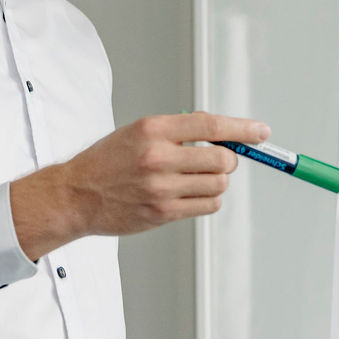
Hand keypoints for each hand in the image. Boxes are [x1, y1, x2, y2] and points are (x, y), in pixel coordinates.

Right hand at [9, 112, 268, 260]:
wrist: (76, 195)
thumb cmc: (108, 161)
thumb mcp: (138, 132)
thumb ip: (178, 131)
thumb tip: (223, 135)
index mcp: (152, 129)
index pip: (210, 125)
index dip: (242, 129)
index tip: (261, 132)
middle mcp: (158, 157)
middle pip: (221, 158)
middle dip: (228, 159)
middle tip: (219, 159)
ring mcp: (161, 188)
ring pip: (218, 184)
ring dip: (216, 181)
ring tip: (195, 179)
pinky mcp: (163, 212)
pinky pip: (208, 205)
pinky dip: (208, 199)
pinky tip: (191, 194)